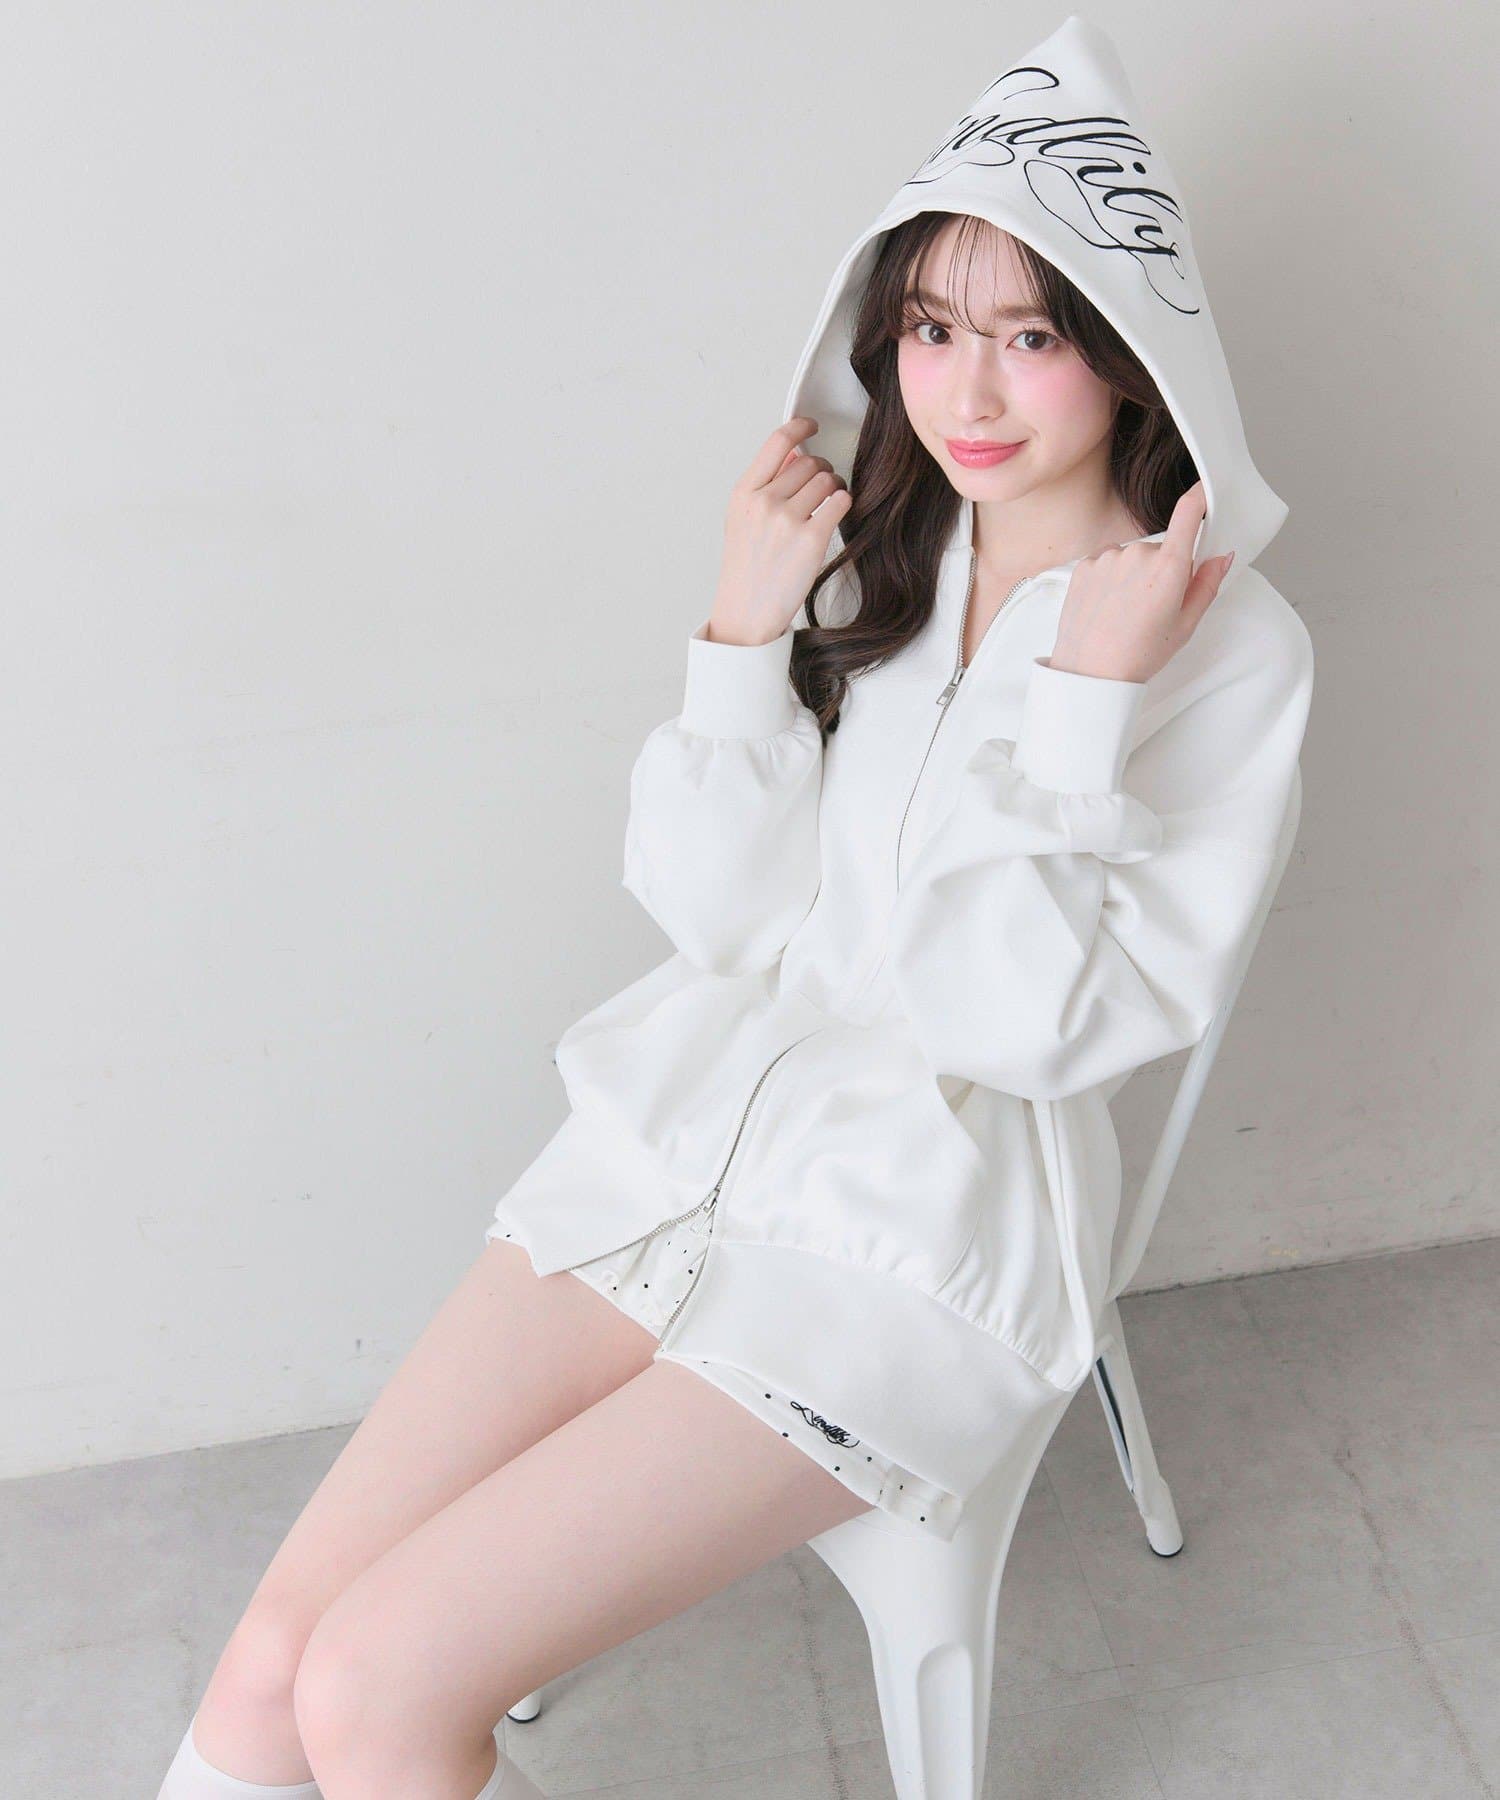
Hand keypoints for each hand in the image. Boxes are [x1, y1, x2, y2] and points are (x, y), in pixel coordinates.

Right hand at [707, 417, 852, 646]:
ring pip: (827, 479)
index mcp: (744, 493)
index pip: (777, 442)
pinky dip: (842, 503)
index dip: (800, 427)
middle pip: (808, 462)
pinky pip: (840, 501)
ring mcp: (787, 521)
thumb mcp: (742, 519)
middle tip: (822, 484)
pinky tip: (834, 514)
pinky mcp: (811, 540)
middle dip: (821, 469)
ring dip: (834, 486)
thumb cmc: (746, 568)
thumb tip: (793, 454)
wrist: (746, 612)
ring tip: (828, 502)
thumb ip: (764, 485)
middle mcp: (764, 502)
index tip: (812, 426)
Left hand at [1046, 481, 1234, 683]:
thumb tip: (1222, 557)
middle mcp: (1137, 554)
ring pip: (1131, 556)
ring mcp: (1107, 557)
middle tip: (1153, 605)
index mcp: (1169, 567)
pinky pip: (1106, 562)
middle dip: (1162, 568)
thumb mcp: (1185, 625)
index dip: (1200, 498)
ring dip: (1133, 574)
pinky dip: (1109, 579)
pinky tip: (1107, 606)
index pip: (1189, 513)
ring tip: (1125, 611)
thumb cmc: (1138, 654)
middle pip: (1160, 548)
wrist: (1090, 673)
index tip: (1204, 492)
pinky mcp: (1084, 565)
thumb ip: (1207, 584)